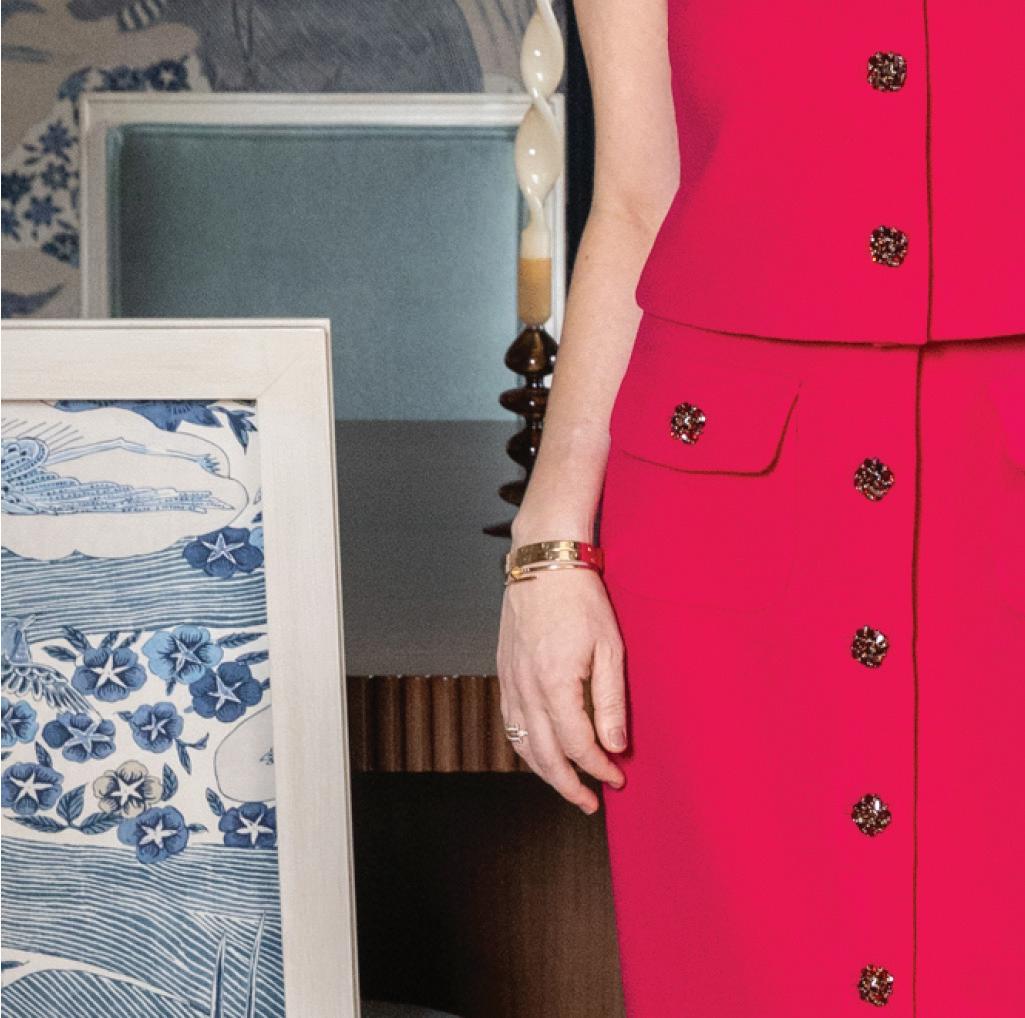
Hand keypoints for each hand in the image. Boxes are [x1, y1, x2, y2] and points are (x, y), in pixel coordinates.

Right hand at [496, 567, 627, 813]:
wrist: (544, 562)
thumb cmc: (581, 599)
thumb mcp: (609, 648)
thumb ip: (611, 701)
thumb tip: (614, 746)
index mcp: (555, 683)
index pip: (577, 744)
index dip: (598, 768)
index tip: (617, 777)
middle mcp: (526, 687)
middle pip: (544, 755)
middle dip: (569, 784)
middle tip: (591, 802)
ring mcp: (510, 680)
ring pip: (521, 743)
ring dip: (544, 771)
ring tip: (568, 785)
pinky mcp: (504, 671)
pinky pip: (510, 721)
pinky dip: (525, 745)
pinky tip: (541, 751)